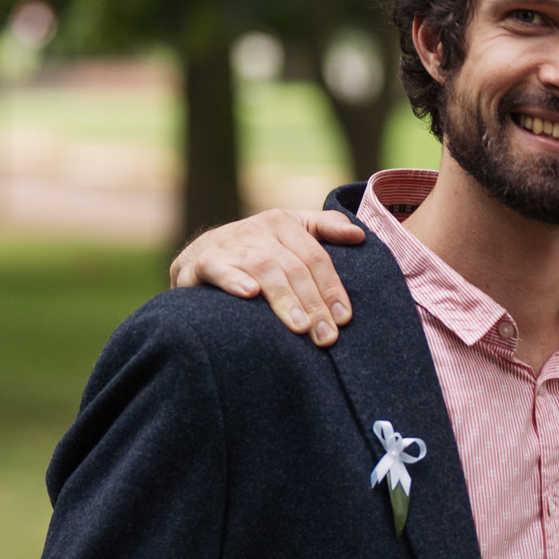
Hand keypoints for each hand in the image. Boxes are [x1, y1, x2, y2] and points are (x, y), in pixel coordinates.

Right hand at [169, 208, 366, 346]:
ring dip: (283, 298)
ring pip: (262, 267)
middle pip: (293, 266)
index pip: (316, 257)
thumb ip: (325, 230)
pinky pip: (218, 269)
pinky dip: (233, 280)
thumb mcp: (293, 234)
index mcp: (283, 222)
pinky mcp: (201, 261)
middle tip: (326, 335)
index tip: (344, 319)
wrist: (200, 259)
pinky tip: (250, 295)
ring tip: (300, 327)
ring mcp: (228, 243)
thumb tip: (358, 234)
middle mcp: (256, 229)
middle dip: (313, 303)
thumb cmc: (259, 251)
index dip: (332, 288)